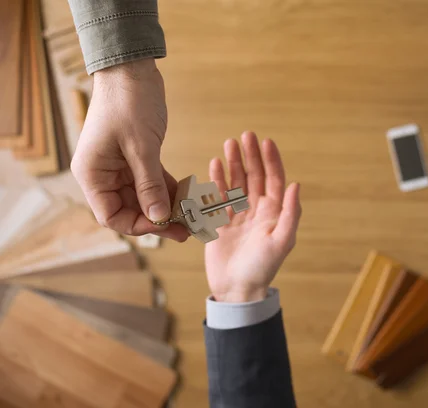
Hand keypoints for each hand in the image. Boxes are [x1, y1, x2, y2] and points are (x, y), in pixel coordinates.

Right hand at [71, 59, 188, 241]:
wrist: (132, 69)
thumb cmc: (128, 102)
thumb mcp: (141, 147)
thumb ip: (149, 184)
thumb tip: (158, 217)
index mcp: (92, 174)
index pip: (111, 216)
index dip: (138, 225)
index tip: (165, 224)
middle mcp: (102, 174)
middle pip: (129, 210)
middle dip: (158, 219)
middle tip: (187, 228)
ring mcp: (119, 167)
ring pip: (143, 198)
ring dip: (166, 207)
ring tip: (193, 217)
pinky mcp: (135, 159)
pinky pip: (152, 182)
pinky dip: (168, 190)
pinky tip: (189, 197)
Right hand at [205, 132, 301, 302]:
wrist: (237, 290)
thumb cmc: (262, 268)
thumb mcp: (282, 241)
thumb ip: (291, 213)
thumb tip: (296, 185)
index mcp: (275, 213)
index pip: (275, 180)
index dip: (271, 160)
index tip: (266, 142)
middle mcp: (258, 210)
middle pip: (255, 176)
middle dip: (251, 156)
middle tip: (246, 135)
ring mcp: (238, 215)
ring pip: (236, 183)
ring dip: (234, 164)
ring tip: (229, 144)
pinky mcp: (221, 222)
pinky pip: (219, 196)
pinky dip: (217, 180)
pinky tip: (215, 164)